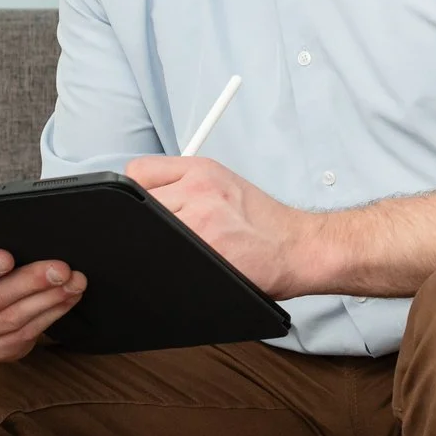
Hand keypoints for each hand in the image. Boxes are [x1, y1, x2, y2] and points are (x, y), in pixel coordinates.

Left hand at [127, 155, 325, 298]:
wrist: (299, 247)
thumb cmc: (264, 223)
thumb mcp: (224, 185)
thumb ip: (184, 186)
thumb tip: (145, 199)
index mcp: (201, 170)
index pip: (138, 172)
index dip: (138, 195)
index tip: (148, 210)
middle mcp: (198, 188)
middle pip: (136, 204)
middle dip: (146, 224)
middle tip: (172, 236)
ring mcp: (200, 220)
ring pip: (145, 233)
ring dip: (156, 246)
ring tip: (183, 251)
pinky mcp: (205, 250)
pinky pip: (163, 258)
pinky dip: (167, 265)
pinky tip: (188, 265)